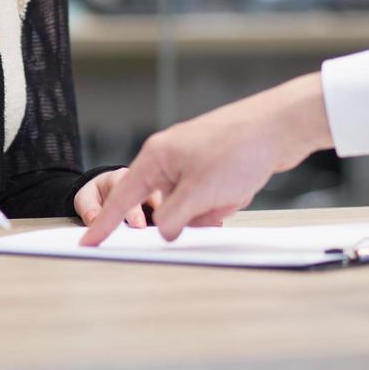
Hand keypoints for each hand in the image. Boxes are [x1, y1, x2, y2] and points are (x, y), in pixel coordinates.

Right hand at [80, 73, 331, 245]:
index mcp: (156, 157)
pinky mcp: (213, 166)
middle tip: (214, 204)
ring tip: (234, 189)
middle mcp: (170, 157)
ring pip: (192, 205)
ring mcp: (193, 161)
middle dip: (192, 213)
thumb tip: (166, 233)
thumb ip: (175, 218)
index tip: (88, 242)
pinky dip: (226, 199)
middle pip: (166, 205)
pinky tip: (242, 185)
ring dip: (213, 207)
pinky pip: (211, 197)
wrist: (280, 127)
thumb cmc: (238, 149)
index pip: (123, 196)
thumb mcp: (200, 194)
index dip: (106, 223)